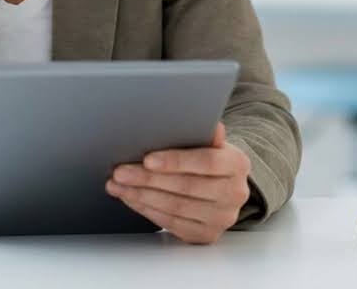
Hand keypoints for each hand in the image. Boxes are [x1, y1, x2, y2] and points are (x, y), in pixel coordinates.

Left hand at [105, 122, 251, 244]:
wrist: (223, 187)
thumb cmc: (209, 158)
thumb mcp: (210, 142)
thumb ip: (203, 133)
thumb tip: (205, 123)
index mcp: (238, 164)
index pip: (206, 162)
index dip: (175, 161)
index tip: (147, 159)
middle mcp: (235, 194)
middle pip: (186, 187)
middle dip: (148, 179)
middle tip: (121, 171)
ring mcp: (222, 218)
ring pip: (176, 208)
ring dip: (141, 195)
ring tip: (118, 185)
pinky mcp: (206, 235)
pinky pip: (171, 224)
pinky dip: (147, 210)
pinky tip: (131, 198)